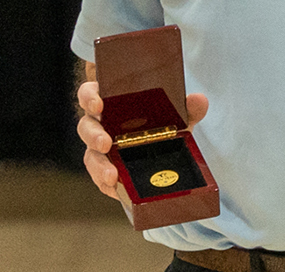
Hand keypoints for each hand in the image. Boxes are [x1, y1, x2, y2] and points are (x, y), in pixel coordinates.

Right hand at [76, 79, 208, 198]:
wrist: (165, 150)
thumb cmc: (161, 124)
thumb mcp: (176, 116)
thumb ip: (187, 108)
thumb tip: (199, 100)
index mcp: (111, 103)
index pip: (89, 94)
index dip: (89, 97)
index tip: (98, 104)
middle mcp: (100, 126)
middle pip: (86, 127)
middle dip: (93, 136)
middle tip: (106, 143)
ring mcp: (100, 151)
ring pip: (90, 156)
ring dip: (99, 166)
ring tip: (112, 175)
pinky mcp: (106, 172)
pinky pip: (100, 180)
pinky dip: (107, 185)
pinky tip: (116, 189)